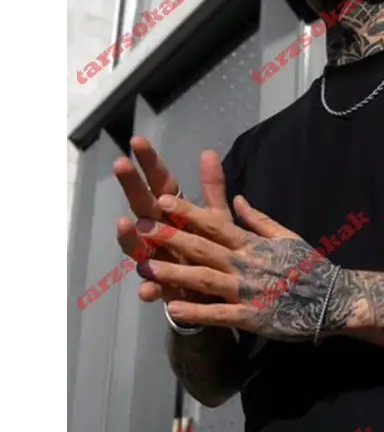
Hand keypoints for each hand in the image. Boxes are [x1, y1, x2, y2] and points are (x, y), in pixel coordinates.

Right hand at [113, 138, 231, 306]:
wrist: (214, 291)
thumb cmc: (211, 249)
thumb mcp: (215, 218)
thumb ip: (211, 189)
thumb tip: (207, 151)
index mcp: (173, 214)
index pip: (160, 183)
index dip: (149, 163)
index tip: (138, 140)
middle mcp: (159, 233)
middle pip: (143, 206)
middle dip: (131, 186)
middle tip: (120, 164)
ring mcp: (157, 259)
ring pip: (138, 246)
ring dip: (129, 236)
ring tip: (123, 223)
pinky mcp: (164, 287)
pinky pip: (154, 288)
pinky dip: (150, 288)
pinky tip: (146, 289)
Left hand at [132, 195, 356, 340]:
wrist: (335, 300)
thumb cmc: (311, 267)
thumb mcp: (288, 236)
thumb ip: (259, 220)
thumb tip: (237, 198)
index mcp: (253, 244)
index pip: (215, 224)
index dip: (187, 212)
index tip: (162, 200)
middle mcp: (247, 264)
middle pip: (203, 248)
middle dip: (170, 237)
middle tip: (141, 227)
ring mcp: (248, 291)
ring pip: (206, 279)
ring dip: (175, 273)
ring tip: (146, 267)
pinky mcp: (252, 318)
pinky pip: (220, 314)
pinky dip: (197, 311)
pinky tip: (172, 309)